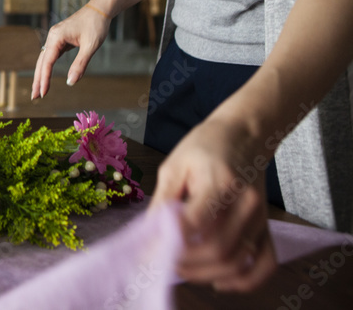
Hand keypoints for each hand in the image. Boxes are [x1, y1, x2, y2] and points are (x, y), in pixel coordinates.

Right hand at [31, 5, 110, 98]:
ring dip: (41, 74)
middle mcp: (52, 37)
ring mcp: (55, 38)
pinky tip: (46, 76)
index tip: (43, 93)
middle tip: (34, 97)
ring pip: (45, 59)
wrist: (100, 9)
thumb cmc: (96, 25)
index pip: (47, 62)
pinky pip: (51, 56)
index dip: (44, 79)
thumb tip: (71, 82)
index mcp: (56, 37)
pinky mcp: (60, 39)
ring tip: (38, 90)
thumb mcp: (90, 46)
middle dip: (37, 80)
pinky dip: (48, 67)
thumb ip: (80, 64)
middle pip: (41, 62)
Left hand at [153, 117, 276, 291]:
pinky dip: (243, 281)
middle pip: (218, 250)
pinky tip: (218, 281)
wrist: (244, 135)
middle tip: (163, 261)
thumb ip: (163, 202)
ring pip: (237, 263)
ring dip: (205, 274)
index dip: (171, 241)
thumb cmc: (204, 146)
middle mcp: (246, 204)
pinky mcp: (267, 227)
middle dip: (185, 263)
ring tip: (182, 268)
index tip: (150, 249)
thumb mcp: (174, 166)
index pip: (195, 223)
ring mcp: (260, 218)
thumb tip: (148, 236)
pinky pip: (264, 264)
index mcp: (220, 183)